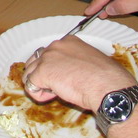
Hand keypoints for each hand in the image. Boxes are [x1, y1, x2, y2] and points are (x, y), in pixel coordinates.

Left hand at [21, 36, 135, 110]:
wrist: (108, 86)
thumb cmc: (107, 79)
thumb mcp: (92, 62)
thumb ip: (78, 63)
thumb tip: (75, 73)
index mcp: (69, 41)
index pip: (50, 53)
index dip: (54, 68)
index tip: (64, 77)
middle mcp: (55, 46)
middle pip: (36, 60)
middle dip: (42, 75)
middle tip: (57, 87)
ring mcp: (47, 58)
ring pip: (29, 72)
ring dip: (39, 85)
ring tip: (55, 92)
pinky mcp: (42, 72)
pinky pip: (31, 86)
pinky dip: (39, 95)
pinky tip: (53, 96)